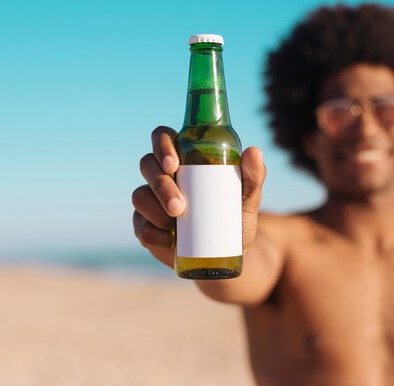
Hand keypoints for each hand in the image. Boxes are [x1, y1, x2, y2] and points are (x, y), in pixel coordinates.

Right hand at [132, 126, 265, 268]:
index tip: (174, 164)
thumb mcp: (248, 198)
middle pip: (147, 164)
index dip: (161, 145)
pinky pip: (141, 227)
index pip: (162, 137)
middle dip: (160, 184)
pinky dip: (153, 233)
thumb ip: (254, 175)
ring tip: (176, 223)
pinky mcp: (146, 227)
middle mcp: (162, 175)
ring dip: (154, 208)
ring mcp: (151, 201)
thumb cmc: (234, 218)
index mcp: (183, 158)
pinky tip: (168, 239)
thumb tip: (253, 151)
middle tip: (179, 205)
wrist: (227, 255)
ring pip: (139, 196)